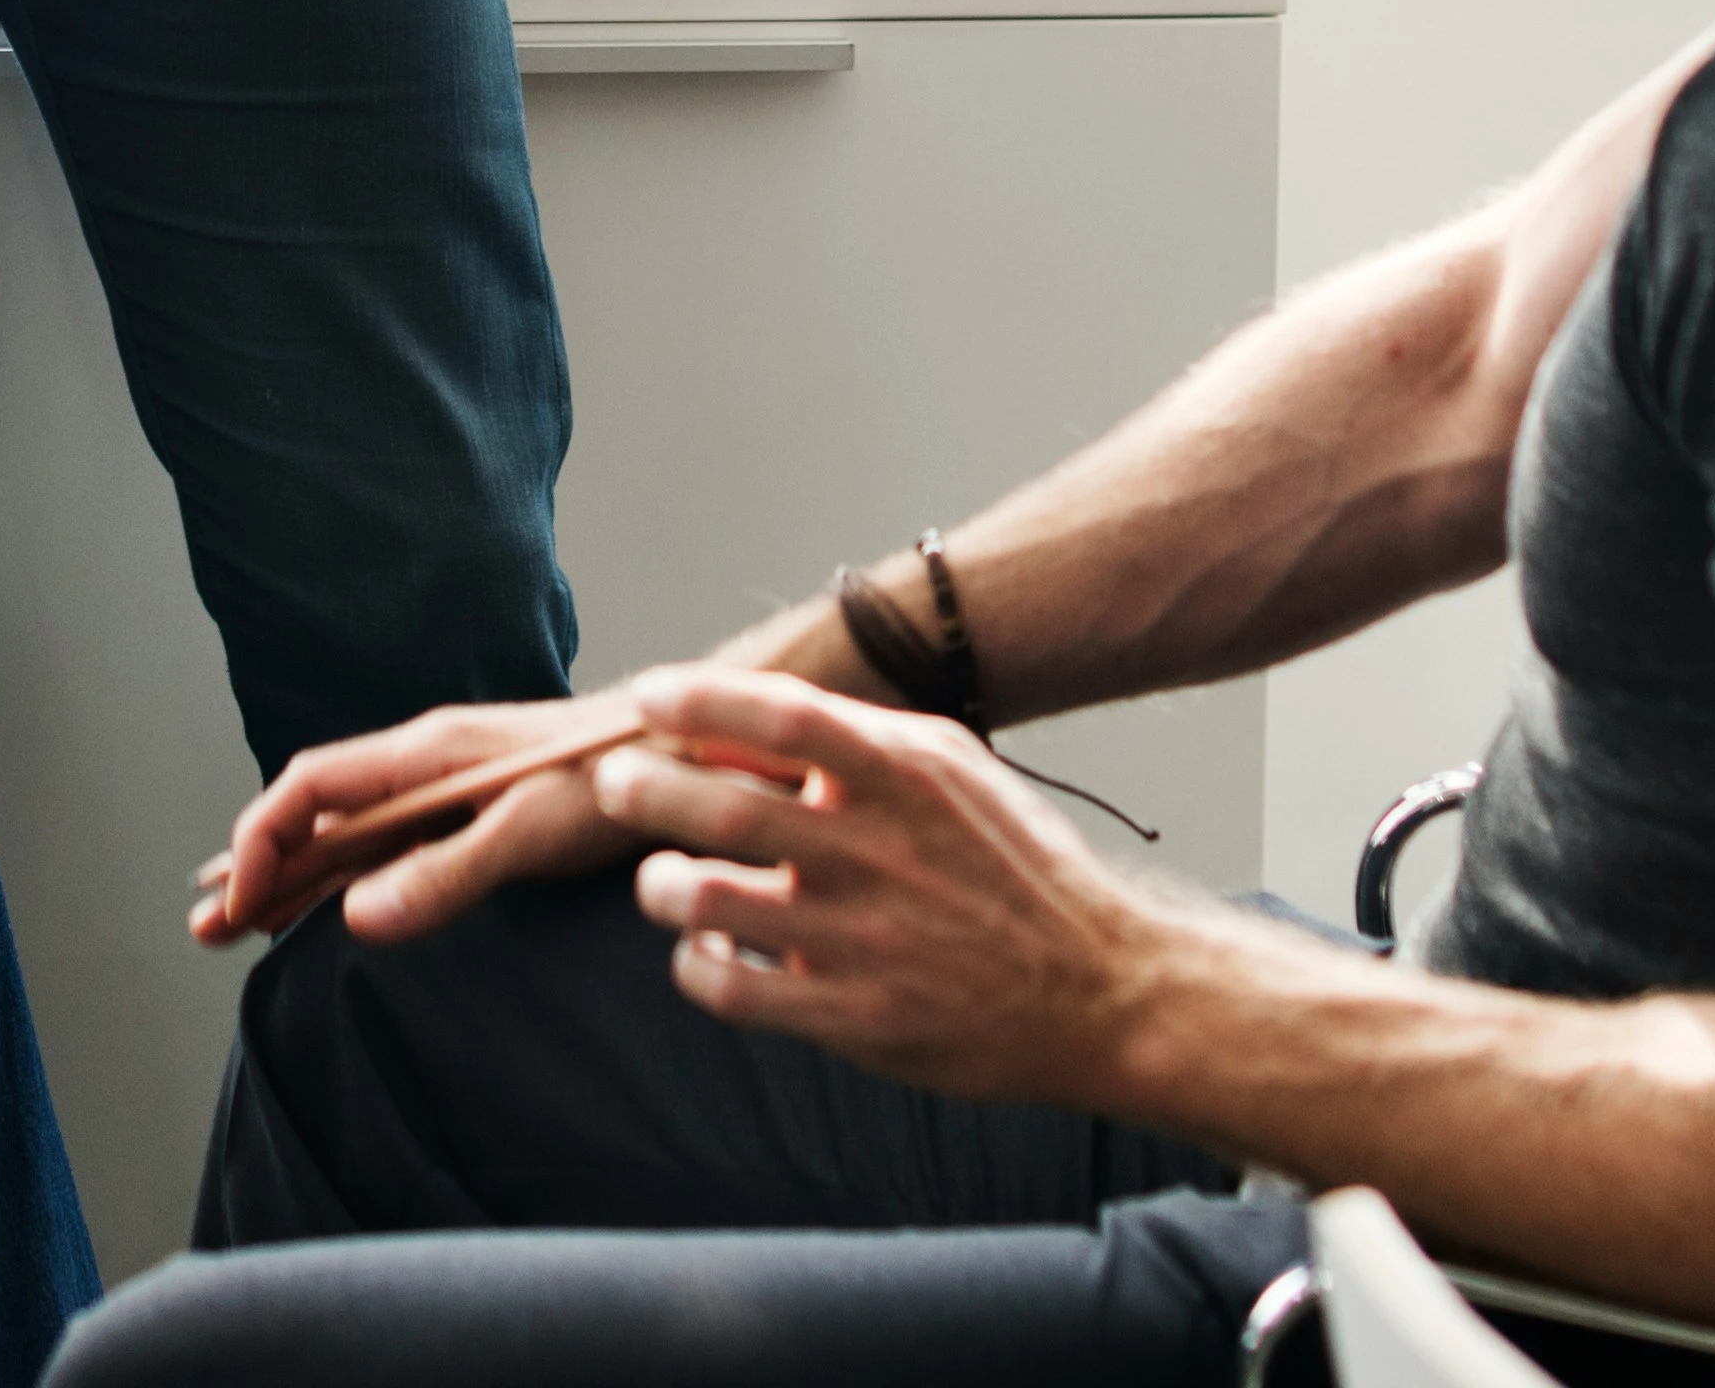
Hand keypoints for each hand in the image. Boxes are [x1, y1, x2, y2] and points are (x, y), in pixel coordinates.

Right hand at [193, 690, 657, 948]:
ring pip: (347, 836)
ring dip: (292, 879)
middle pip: (317, 814)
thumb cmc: (613, 780)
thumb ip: (445, 872)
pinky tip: (329, 909)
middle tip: (204, 929)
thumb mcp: (528, 831)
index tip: (239, 899)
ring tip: (239, 928)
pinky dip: (342, 881)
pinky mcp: (476, 817)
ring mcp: (448, 792)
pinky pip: (387, 849)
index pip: (312, 785)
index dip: (263, 837)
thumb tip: (354, 919)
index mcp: (424, 753)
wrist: (688, 752)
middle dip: (255, 868)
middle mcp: (424, 766)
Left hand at [593, 662, 1186, 1108]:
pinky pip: (733, 990)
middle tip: (614, 785)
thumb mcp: (953, 771)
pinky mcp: (858, 1020)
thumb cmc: (1013, 868)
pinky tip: (700, 951)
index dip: (699, 700)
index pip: (781, 717)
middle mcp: (880, 853)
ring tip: (656, 877)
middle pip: (723, 809)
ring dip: (658, 883)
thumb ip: (855, 739)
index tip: (647, 696)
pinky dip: (695, 965)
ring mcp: (865, 941)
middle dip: (645, 790)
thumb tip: (743, 715)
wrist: (1101, 989)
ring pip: (709, 901)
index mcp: (906, 777)